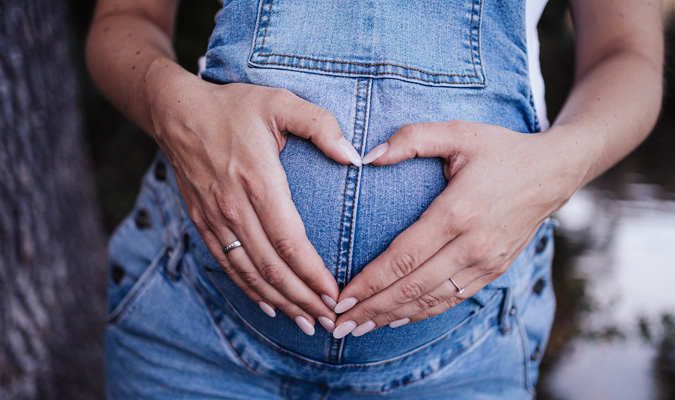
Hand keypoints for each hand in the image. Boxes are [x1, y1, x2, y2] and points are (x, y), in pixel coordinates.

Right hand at [146, 66, 362, 334]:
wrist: (177, 112)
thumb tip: (354, 156)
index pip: (290, 241)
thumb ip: (321, 126)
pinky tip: (269, 305)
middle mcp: (235, 207)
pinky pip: (229, 265)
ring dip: (280, 302)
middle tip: (329, 321)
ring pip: (250, 273)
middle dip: (303, 299)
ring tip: (305, 323)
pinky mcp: (203, 223)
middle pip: (272, 267)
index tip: (335, 295)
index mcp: (259, 181)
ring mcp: (216, 219)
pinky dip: (249, 290)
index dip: (313, 274)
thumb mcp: (280, 103)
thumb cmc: (234, 106)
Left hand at [331, 120, 578, 337]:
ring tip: (357, 329)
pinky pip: (452, 300)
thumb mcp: (458, 133)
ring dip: (391, 317)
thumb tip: (366, 157)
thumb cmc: (501, 150)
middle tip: (337, 324)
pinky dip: (421, 313)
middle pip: (412, 287)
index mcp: (457, 212)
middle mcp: (472, 245)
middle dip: (371, 309)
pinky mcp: (494, 271)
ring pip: (430, 300)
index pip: (403, 257)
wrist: (554, 173)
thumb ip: (411, 139)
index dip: (369, 282)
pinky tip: (396, 319)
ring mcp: (485, 263)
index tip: (340, 297)